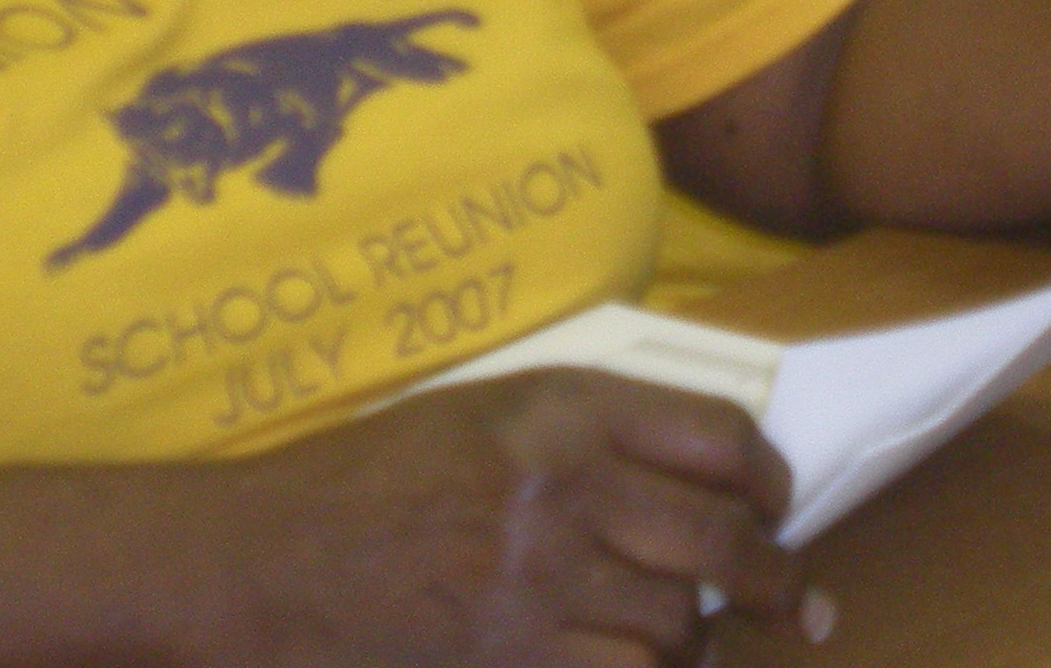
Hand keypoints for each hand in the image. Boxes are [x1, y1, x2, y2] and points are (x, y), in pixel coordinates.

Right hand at [204, 372, 815, 666]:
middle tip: (791, 600)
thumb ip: (590, 434)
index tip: (778, 505)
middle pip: (720, 538)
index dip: (768, 478)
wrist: (259, 559)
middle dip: (772, 577)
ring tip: (697, 645)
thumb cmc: (368, 480)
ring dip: (699, 643)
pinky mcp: (510, 662)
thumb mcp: (485, 413)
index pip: (719, 435)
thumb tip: (702, 478)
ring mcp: (536, 583)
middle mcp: (564, 488)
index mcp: (563, 408)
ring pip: (678, 626)